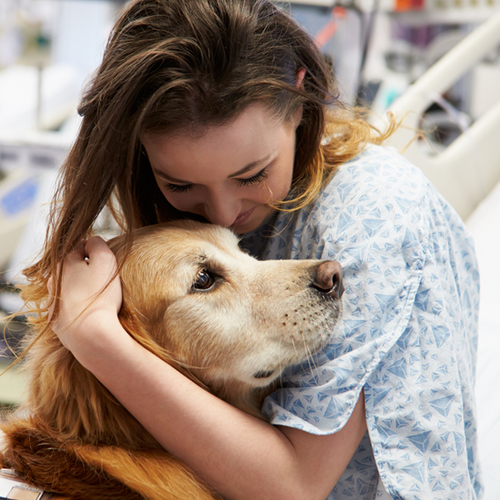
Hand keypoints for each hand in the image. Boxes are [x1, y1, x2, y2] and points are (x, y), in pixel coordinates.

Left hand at [48, 236, 122, 361]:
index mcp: (64, 263)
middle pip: (74, 268)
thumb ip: (98, 244)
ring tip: (99, 299)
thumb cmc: (100, 296)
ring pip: (70, 288)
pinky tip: (91, 313)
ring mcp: (53, 302)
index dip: (97, 252)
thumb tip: (92, 240)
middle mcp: (54, 280)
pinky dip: (79, 308)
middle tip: (106, 280)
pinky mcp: (57, 321)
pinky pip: (70, 308)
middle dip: (88, 270)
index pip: (81, 247)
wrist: (89, 334)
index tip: (108, 262)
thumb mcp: (105, 260)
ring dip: (82, 289)